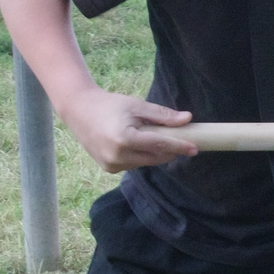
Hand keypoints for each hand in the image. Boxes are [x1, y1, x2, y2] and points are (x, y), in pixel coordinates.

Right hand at [60, 90, 196, 171]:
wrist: (79, 111)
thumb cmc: (109, 105)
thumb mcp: (136, 106)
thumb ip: (162, 115)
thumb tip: (187, 119)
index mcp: (124, 139)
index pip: (159, 145)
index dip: (179, 146)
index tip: (195, 147)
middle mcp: (117, 156)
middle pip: (154, 157)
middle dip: (170, 150)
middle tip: (183, 141)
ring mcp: (112, 165)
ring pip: (145, 162)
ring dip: (155, 153)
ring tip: (154, 136)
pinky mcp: (109, 168)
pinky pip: (134, 164)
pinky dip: (141, 156)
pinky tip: (136, 143)